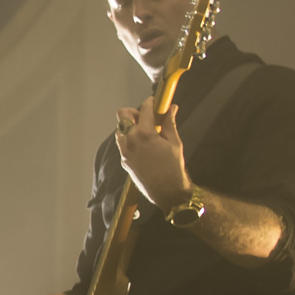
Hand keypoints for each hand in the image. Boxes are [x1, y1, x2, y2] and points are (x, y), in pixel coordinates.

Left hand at [115, 96, 189, 210]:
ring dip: (130, 126)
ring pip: (120, 130)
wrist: (168, 193)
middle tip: (146, 118)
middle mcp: (131, 141)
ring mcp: (125, 152)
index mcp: (145, 134)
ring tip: (145, 133)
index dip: (151, 102)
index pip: (144, 109)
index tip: (156, 102)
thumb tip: (171, 108)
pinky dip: (130, 140)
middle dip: (134, 112)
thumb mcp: (174, 143)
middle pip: (122, 114)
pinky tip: (143, 146)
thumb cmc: (174, 168)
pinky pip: (123, 144)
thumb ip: (170, 123)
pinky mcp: (124, 161)